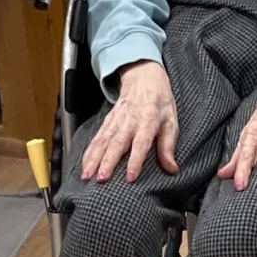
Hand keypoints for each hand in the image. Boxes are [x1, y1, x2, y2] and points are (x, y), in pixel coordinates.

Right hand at [81, 59, 179, 181]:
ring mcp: (116, 121)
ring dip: (93, 159)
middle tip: (101, 178)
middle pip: (116, 144)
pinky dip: (89, 152)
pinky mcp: (107, 121)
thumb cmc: (159, 101)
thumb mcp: (171, 121)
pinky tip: (84, 165)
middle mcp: (129, 122)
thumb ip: (168, 146)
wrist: (143, 77)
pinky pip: (96, 138)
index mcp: (148, 122)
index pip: (140, 144)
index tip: (130, 177)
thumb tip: (172, 168)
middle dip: (107, 162)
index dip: (135, 161)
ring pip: (102, 141)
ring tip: (87, 175)